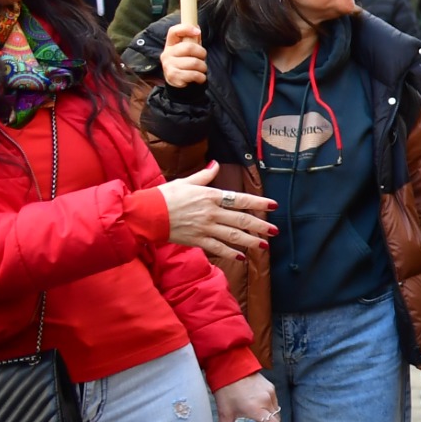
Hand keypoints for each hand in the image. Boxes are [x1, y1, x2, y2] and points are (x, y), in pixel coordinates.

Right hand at [159, 163, 274, 255]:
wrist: (146, 213)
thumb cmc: (164, 196)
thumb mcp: (186, 182)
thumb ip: (204, 175)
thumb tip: (216, 164)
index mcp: (211, 196)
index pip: (240, 199)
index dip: (258, 203)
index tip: (273, 206)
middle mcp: (211, 212)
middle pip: (241, 219)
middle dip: (260, 225)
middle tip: (275, 230)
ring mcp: (205, 228)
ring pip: (233, 235)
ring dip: (251, 241)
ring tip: (264, 245)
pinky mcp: (197, 240)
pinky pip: (218, 248)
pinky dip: (231, 253)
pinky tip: (242, 257)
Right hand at [160, 25, 207, 89]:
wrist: (177, 82)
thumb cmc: (185, 62)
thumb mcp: (187, 50)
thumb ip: (192, 39)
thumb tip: (197, 27)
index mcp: (170, 44)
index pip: (173, 31)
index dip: (186, 28)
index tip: (197, 31)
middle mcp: (167, 53)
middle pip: (189, 47)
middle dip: (202, 53)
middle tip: (202, 58)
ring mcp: (168, 65)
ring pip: (194, 63)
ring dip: (203, 67)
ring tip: (201, 69)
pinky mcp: (173, 76)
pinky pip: (194, 74)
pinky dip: (201, 77)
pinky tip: (199, 78)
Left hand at [213, 373, 279, 421]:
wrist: (230, 368)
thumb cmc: (226, 389)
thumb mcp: (224, 413)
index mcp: (257, 409)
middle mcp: (267, 401)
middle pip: (277, 421)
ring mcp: (270, 393)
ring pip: (276, 411)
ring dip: (273, 420)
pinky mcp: (271, 387)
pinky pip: (274, 402)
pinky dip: (270, 409)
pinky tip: (262, 411)